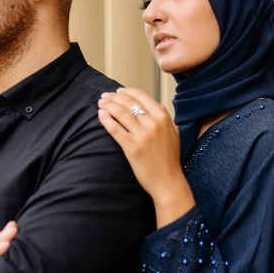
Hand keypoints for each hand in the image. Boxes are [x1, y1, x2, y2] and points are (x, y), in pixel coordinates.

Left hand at [97, 88, 193, 216]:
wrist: (168, 180)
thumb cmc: (170, 158)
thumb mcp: (173, 132)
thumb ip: (163, 117)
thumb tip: (151, 104)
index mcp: (163, 116)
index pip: (141, 96)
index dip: (126, 91)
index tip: (117, 92)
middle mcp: (153, 123)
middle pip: (128, 102)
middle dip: (113, 97)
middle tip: (104, 97)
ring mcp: (142, 135)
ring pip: (120, 113)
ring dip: (108, 105)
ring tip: (100, 104)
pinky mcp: (132, 147)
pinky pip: (115, 129)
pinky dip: (106, 120)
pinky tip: (101, 115)